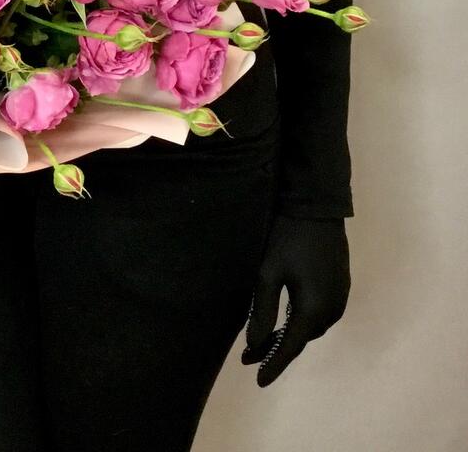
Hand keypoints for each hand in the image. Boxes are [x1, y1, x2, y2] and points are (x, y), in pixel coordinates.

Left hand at [241, 213, 350, 385]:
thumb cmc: (287, 238)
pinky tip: (286, 320)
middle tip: (249, 356)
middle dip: (276, 349)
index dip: (273, 364)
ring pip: (311, 327)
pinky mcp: (340, 286)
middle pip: (302, 338)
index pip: (291, 346)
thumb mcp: (268, 273)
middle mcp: (333, 309)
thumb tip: (255, 343)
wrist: (316, 208)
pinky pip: (319, 314)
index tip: (257, 381)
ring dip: (290, 335)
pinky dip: (301, 322)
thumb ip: (262, 311)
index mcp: (314, 309)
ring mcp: (340, 298)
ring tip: (263, 341)